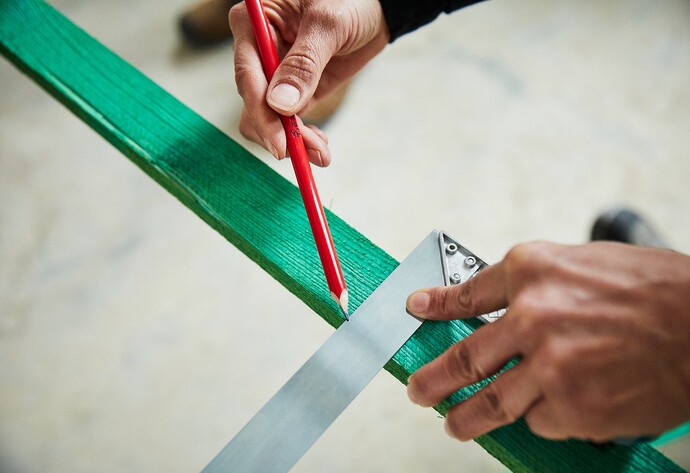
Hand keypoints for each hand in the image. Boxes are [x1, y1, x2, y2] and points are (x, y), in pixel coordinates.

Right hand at [229, 0, 389, 165]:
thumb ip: (304, 63)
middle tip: (308, 153)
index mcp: (253, 23)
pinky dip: (301, 138)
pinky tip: (320, 146)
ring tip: (321, 153)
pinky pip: (286, 123)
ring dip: (292, 141)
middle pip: (253, 103)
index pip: (247, 74)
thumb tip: (280, 105)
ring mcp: (274, 74)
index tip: (279, 143)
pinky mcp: (293, 91)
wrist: (376, 8)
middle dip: (280, 132)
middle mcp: (257, 50)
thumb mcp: (328, 25)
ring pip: (267, 119)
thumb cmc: (350, 0)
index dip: (261, 112)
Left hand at [405, 241, 689, 441]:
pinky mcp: (573, 408)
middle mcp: (531, 317)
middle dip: (431, 379)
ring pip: (489, 404)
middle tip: (417, 390)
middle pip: (463, 358)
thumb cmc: (651, 289)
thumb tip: (497, 306)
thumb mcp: (580, 264)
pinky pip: (538, 421)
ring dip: (465, 418)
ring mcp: (550, 367)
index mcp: (530, 272)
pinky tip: (550, 409)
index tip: (417, 312)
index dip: (436, 306)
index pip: (465, 295)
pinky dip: (538, 417)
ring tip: (453, 423)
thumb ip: (532, 285)